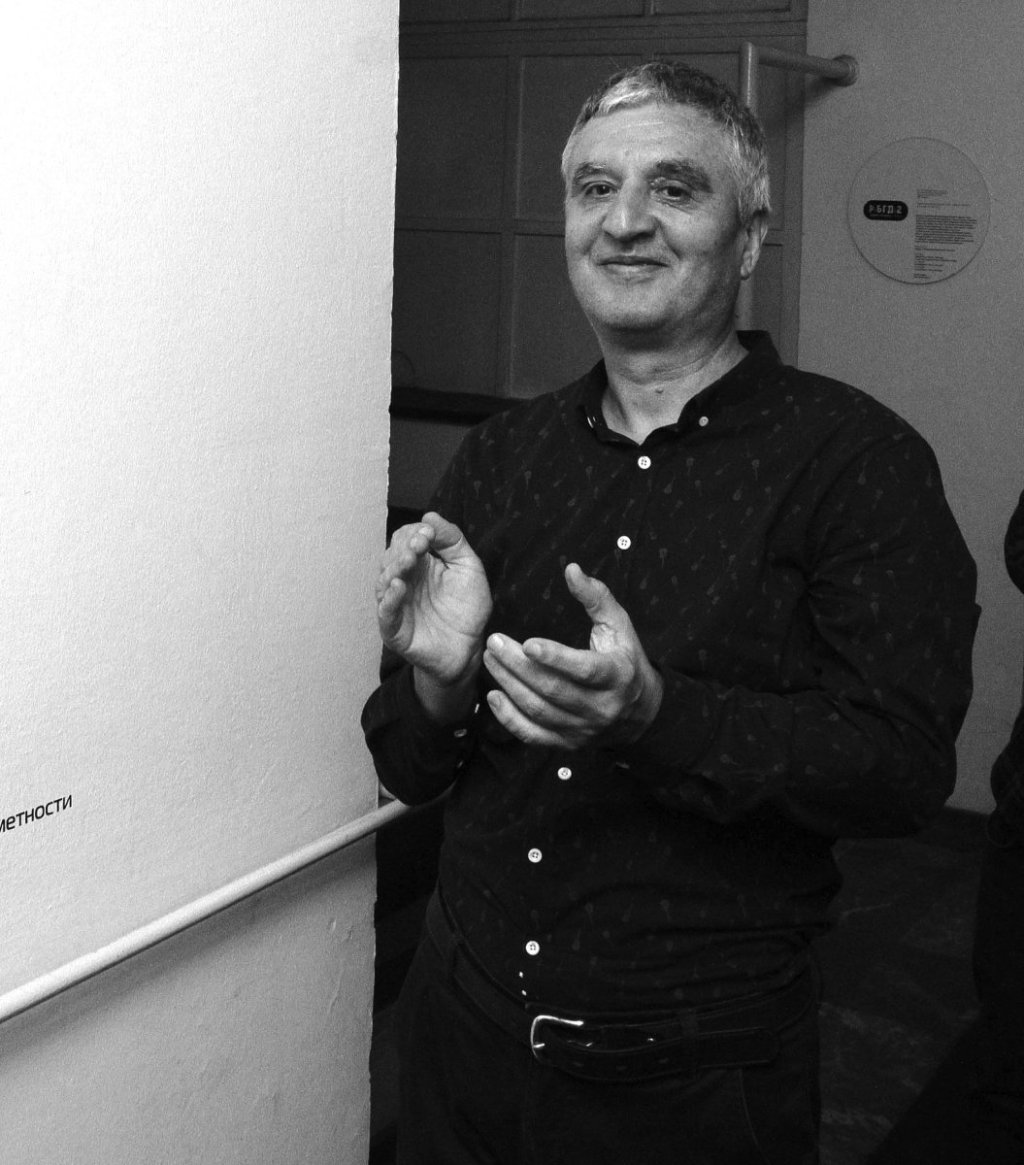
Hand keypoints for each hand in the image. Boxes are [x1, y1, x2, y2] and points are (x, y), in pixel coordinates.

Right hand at [375, 513, 492, 711]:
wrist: (469, 648)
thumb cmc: (467, 608)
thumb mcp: (468, 567)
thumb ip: (452, 540)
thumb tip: (430, 515)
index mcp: (419, 563)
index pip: (405, 539)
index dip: (414, 533)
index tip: (428, 532)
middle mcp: (403, 580)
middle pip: (392, 556)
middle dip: (405, 546)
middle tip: (420, 542)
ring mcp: (396, 603)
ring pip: (385, 579)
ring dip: (396, 566)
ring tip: (410, 558)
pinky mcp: (393, 627)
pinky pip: (386, 610)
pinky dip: (390, 597)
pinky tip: (398, 585)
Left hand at [482, 563, 662, 748]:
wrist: (640, 712)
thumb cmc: (625, 659)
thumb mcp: (619, 625)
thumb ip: (596, 596)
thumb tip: (571, 569)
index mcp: (616, 675)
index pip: (584, 670)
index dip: (555, 658)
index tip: (528, 643)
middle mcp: (600, 707)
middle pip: (553, 689)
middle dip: (518, 666)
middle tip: (494, 642)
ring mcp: (582, 729)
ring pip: (538, 711)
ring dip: (509, 685)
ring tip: (490, 659)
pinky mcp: (567, 743)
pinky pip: (533, 735)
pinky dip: (509, 718)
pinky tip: (493, 696)